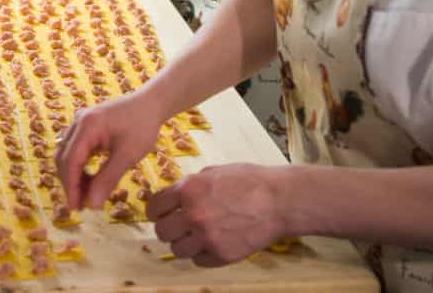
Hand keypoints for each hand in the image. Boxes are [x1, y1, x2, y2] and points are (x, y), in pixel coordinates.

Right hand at [55, 91, 163, 210]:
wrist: (150, 103)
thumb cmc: (142, 126)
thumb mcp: (128, 154)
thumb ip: (109, 179)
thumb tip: (93, 205)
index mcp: (87, 126)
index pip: (70, 160)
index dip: (71, 187)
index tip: (76, 209)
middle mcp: (78, 122)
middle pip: (64, 157)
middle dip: (71, 183)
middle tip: (82, 206)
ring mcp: (80, 122)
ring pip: (67, 154)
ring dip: (74, 176)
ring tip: (87, 196)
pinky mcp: (85, 126)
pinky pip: (75, 149)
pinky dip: (79, 167)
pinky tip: (90, 180)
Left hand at [146, 164, 286, 266]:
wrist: (278, 200)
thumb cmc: (248, 180)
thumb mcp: (213, 172)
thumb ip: (190, 185)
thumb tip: (173, 196)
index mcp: (188, 190)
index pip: (154, 207)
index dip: (155, 210)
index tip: (159, 212)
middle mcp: (193, 215)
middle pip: (162, 232)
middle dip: (167, 227)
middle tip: (176, 225)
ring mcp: (207, 238)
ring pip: (177, 250)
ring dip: (182, 242)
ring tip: (194, 235)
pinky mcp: (221, 255)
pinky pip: (198, 261)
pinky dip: (201, 254)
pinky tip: (210, 242)